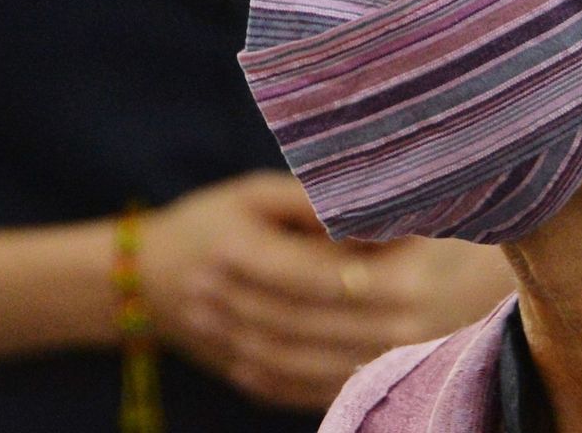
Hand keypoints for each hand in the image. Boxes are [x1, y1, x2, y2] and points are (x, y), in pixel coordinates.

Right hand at [140, 171, 514, 412]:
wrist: (144, 278)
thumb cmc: (213, 220)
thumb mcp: (254, 194)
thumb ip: (310, 203)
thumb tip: (368, 208)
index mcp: (235, 251)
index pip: (314, 269)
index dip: (367, 264)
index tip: (418, 248)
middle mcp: (229, 304)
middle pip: (319, 319)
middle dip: (380, 308)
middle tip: (437, 291)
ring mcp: (230, 346)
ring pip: (311, 361)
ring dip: (366, 350)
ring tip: (422, 332)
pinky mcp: (240, 376)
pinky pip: (295, 387)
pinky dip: (338, 380)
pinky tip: (381, 365)